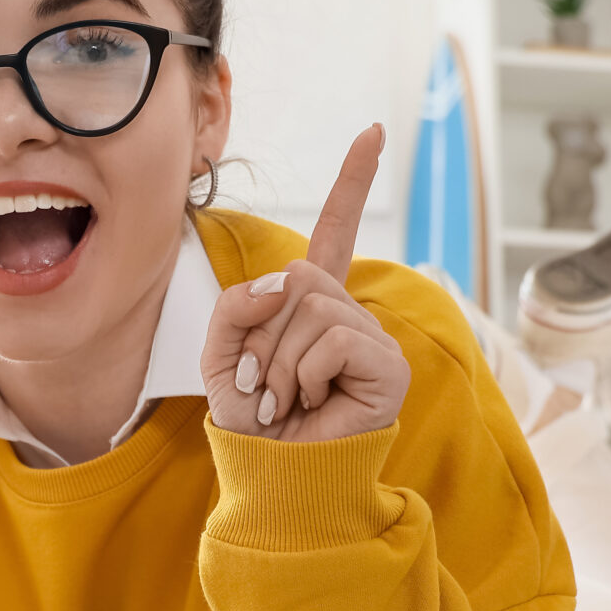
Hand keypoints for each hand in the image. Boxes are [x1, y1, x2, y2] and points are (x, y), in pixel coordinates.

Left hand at [200, 124, 409, 442]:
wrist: (272, 478)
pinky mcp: (388, 367)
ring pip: (312, 309)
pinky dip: (308, 373)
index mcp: (312, 305)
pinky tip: (314, 403)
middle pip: (298, 278)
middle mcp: (349, 314)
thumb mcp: (221, 356)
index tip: (375, 132)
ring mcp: (372, 338)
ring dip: (281, 363)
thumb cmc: (251, 422)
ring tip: (287, 401)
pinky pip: (335, 338)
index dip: (353, 182)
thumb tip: (287, 281)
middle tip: (267, 386)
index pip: (334, 233)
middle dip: (265, 335)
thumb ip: (237, 305)